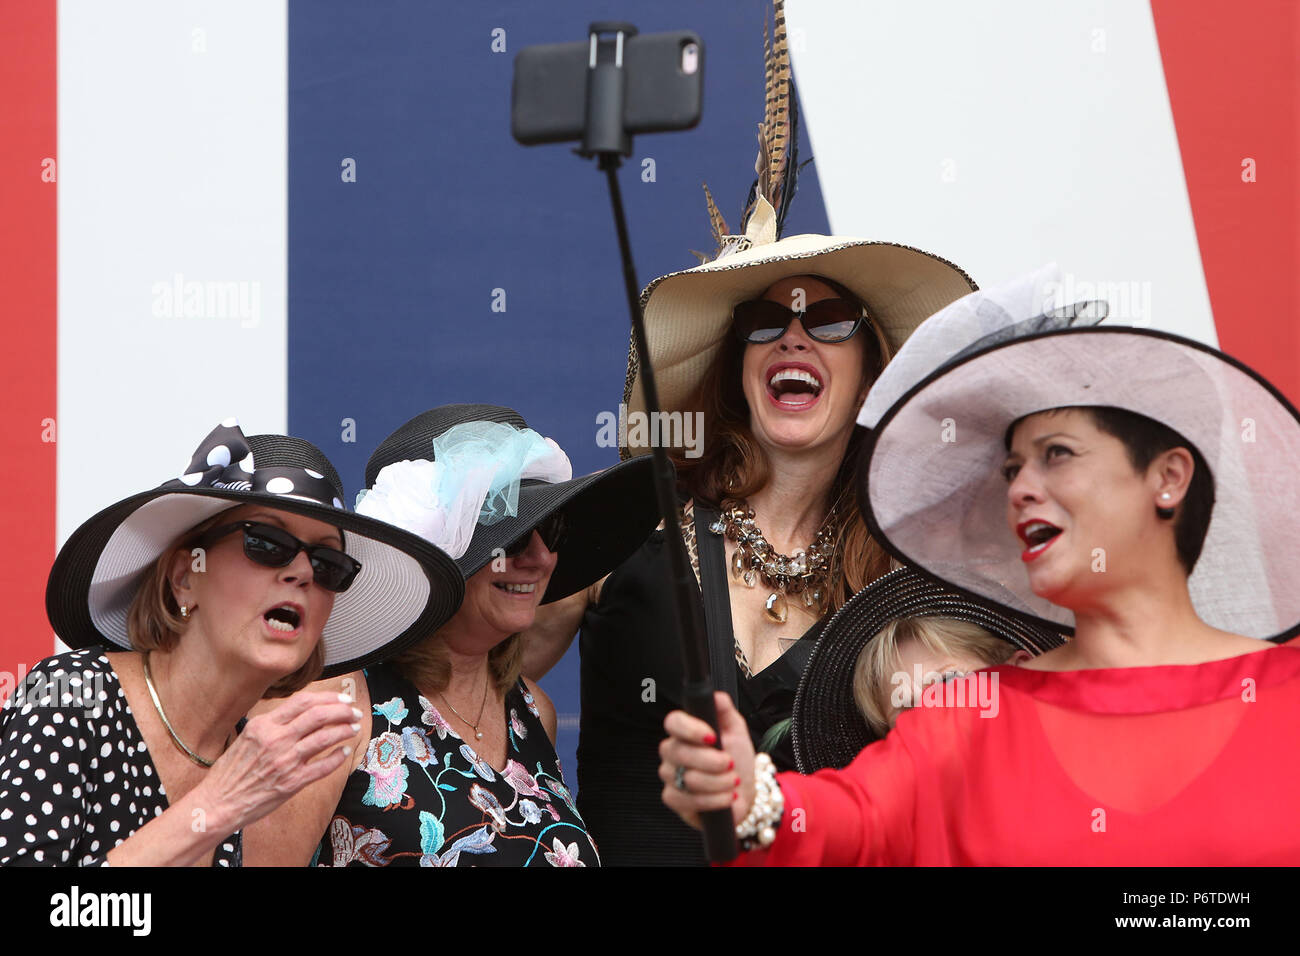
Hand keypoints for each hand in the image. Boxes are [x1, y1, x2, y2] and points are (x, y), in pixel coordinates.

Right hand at [194, 690, 360, 831]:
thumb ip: (272, 724)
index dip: (328, 698)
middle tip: (354, 712)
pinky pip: (323, 766)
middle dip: (342, 711)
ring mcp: (285, 761)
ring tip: (354, 727)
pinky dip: (338, 757)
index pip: (303, 702)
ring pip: (324, 738)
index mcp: (264, 725)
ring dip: (344, 730)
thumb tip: (300, 712)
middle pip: (319, 715)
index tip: (341, 700)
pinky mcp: (292, 782)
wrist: (218, 803)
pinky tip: (344, 752)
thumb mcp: (247, 737)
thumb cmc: (231, 771)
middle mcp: (275, 740)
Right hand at [659, 691, 755, 829]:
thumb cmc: (737, 758)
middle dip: (712, 761)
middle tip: (731, 763)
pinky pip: (689, 800)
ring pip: (688, 779)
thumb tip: (717, 697)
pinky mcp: (673, 799)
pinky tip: (726, 798)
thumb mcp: (736, 731)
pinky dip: (714, 801)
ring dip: (719, 783)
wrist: (742, 792)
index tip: (712, 737)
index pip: (673, 722)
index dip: (691, 729)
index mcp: (684, 731)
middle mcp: (672, 751)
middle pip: (680, 753)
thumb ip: (725, 710)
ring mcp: (670, 775)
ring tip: (733, 782)